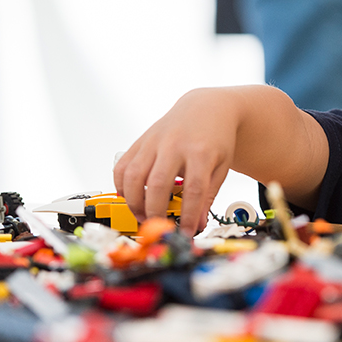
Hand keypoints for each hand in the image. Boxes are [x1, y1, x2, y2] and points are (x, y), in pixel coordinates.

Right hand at [113, 88, 238, 235]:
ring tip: (142, 215)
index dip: (188, 216)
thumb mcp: (221, 166)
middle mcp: (174, 144)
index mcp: (200, 151)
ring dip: (134, 202)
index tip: (185, 233)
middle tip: (159, 227)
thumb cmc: (215, 138)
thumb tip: (196, 225)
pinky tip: (129, 197)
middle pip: (158, 184)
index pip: (193, 190)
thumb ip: (208, 196)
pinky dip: (120, 185)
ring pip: (134, 176)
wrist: (206, 107)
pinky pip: (122, 166)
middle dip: (155, 212)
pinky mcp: (141, 141)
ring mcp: (154, 141)